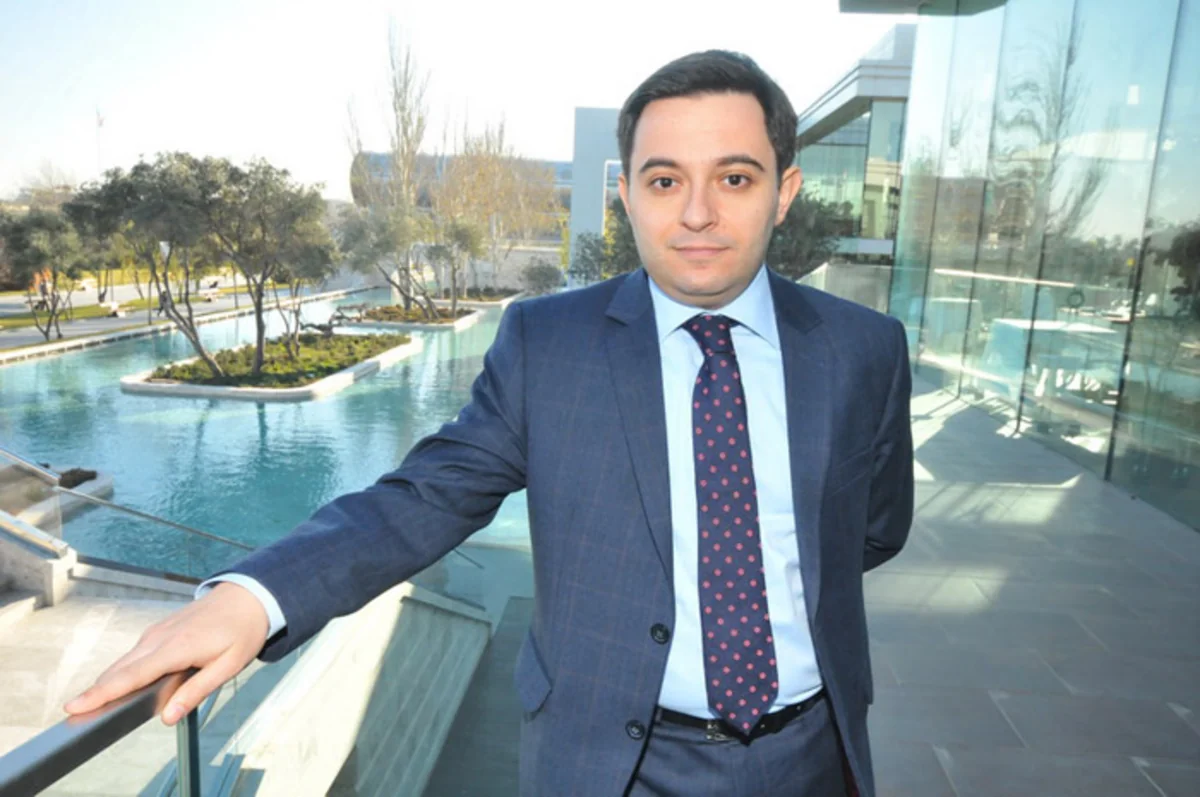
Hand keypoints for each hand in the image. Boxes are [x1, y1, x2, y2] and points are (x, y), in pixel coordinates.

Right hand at [64, 581, 269, 725]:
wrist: (248, 597)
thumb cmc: (242, 631)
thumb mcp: (228, 666)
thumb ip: (196, 691)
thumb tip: (167, 716)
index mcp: (178, 648)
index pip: (132, 676)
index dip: (103, 692)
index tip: (76, 705)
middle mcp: (160, 638)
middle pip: (120, 669)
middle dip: (97, 691)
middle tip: (76, 714)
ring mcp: (157, 632)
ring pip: (125, 661)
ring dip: (107, 681)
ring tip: (90, 705)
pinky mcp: (158, 631)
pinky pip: (134, 654)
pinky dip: (122, 670)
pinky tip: (118, 686)